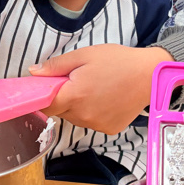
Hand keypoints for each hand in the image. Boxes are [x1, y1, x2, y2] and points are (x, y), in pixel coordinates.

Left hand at [29, 45, 172, 133]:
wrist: (150, 75)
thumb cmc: (118, 61)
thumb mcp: (84, 55)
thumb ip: (56, 66)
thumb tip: (33, 73)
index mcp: (75, 95)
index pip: (44, 105)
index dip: (41, 96)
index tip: (45, 87)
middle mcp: (84, 115)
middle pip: (59, 111)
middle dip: (62, 97)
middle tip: (76, 80)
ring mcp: (97, 125)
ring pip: (75, 117)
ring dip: (77, 105)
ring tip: (94, 87)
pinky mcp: (109, 129)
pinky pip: (91, 122)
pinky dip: (92, 112)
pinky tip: (104, 98)